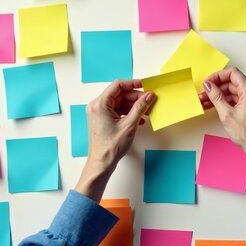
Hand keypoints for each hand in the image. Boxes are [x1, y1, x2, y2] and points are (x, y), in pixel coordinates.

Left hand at [75, 79, 154, 200]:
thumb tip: (149, 96)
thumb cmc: (111, 146)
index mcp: (100, 104)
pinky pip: (117, 111)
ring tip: (146, 111)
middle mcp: (97, 106)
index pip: (118, 86)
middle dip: (135, 97)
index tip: (144, 85)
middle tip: (149, 100)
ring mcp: (99, 113)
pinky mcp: (103, 120)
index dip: (132, 84)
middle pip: (119, 94)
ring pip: (119, 103)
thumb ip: (140, 107)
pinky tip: (139, 119)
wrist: (102, 162)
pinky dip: (128, 113)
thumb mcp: (129, 125)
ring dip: (133, 106)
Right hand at [199, 68, 245, 171]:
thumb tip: (208, 86)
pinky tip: (215, 105)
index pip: (232, 73)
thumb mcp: (226, 114)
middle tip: (204, 94)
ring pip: (233, 90)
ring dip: (220, 95)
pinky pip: (238, 97)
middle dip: (216, 88)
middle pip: (232, 82)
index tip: (208, 83)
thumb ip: (216, 96)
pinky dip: (226, 100)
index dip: (217, 76)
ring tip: (206, 101)